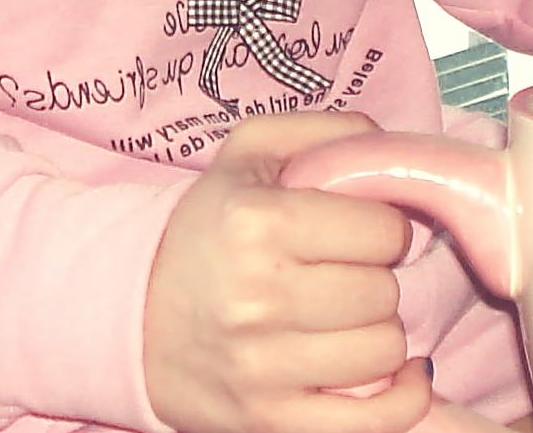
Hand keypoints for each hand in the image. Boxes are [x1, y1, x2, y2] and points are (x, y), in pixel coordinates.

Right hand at [143, 112, 432, 432]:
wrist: (130, 317)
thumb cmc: (207, 227)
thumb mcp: (249, 152)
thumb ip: (323, 129)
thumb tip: (387, 145)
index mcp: (258, 224)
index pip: (383, 230)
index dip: (383, 226)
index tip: (359, 231)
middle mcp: (258, 299)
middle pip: (383, 291)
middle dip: (375, 276)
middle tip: (343, 272)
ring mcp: (261, 370)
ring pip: (383, 350)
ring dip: (377, 331)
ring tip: (344, 316)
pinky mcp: (267, 423)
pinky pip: (372, 421)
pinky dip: (402, 398)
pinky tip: (400, 371)